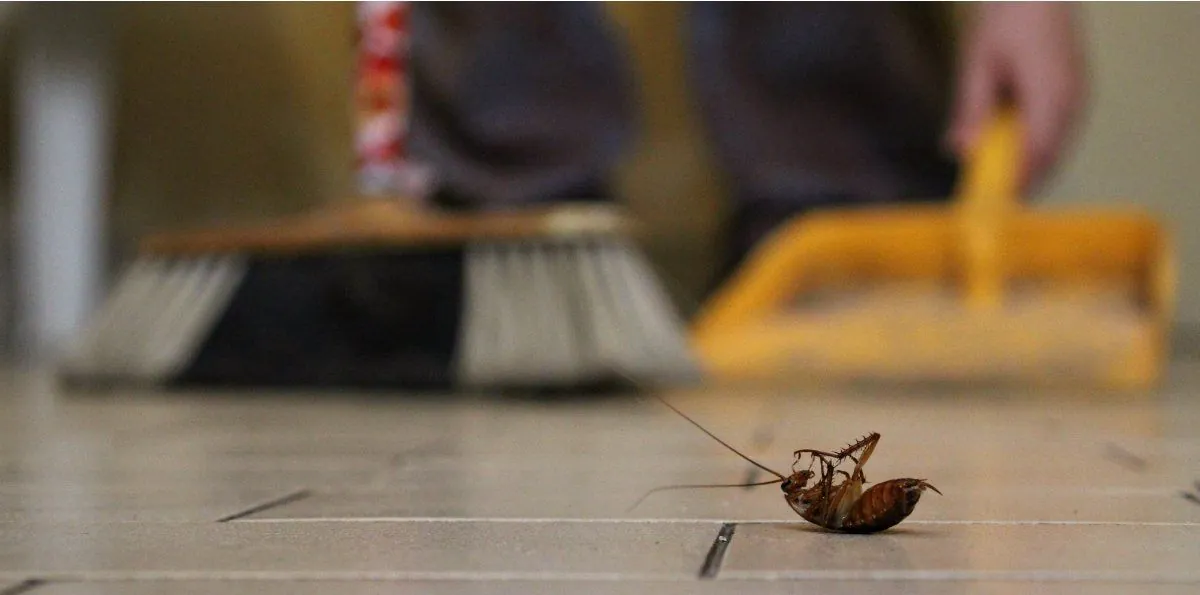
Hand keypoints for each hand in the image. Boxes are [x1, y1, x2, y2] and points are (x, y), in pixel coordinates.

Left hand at [946, 2, 1089, 194]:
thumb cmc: (1005, 19)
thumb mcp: (978, 64)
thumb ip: (971, 110)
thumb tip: (959, 151)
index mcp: (1049, 94)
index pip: (1036, 152)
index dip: (1017, 183)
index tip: (994, 206)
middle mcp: (1071, 100)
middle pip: (1050, 156)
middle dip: (1023, 181)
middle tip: (991, 203)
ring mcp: (1077, 95)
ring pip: (1056, 146)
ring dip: (1030, 165)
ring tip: (999, 183)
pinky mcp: (1074, 90)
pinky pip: (1058, 130)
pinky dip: (1037, 146)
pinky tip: (1012, 151)